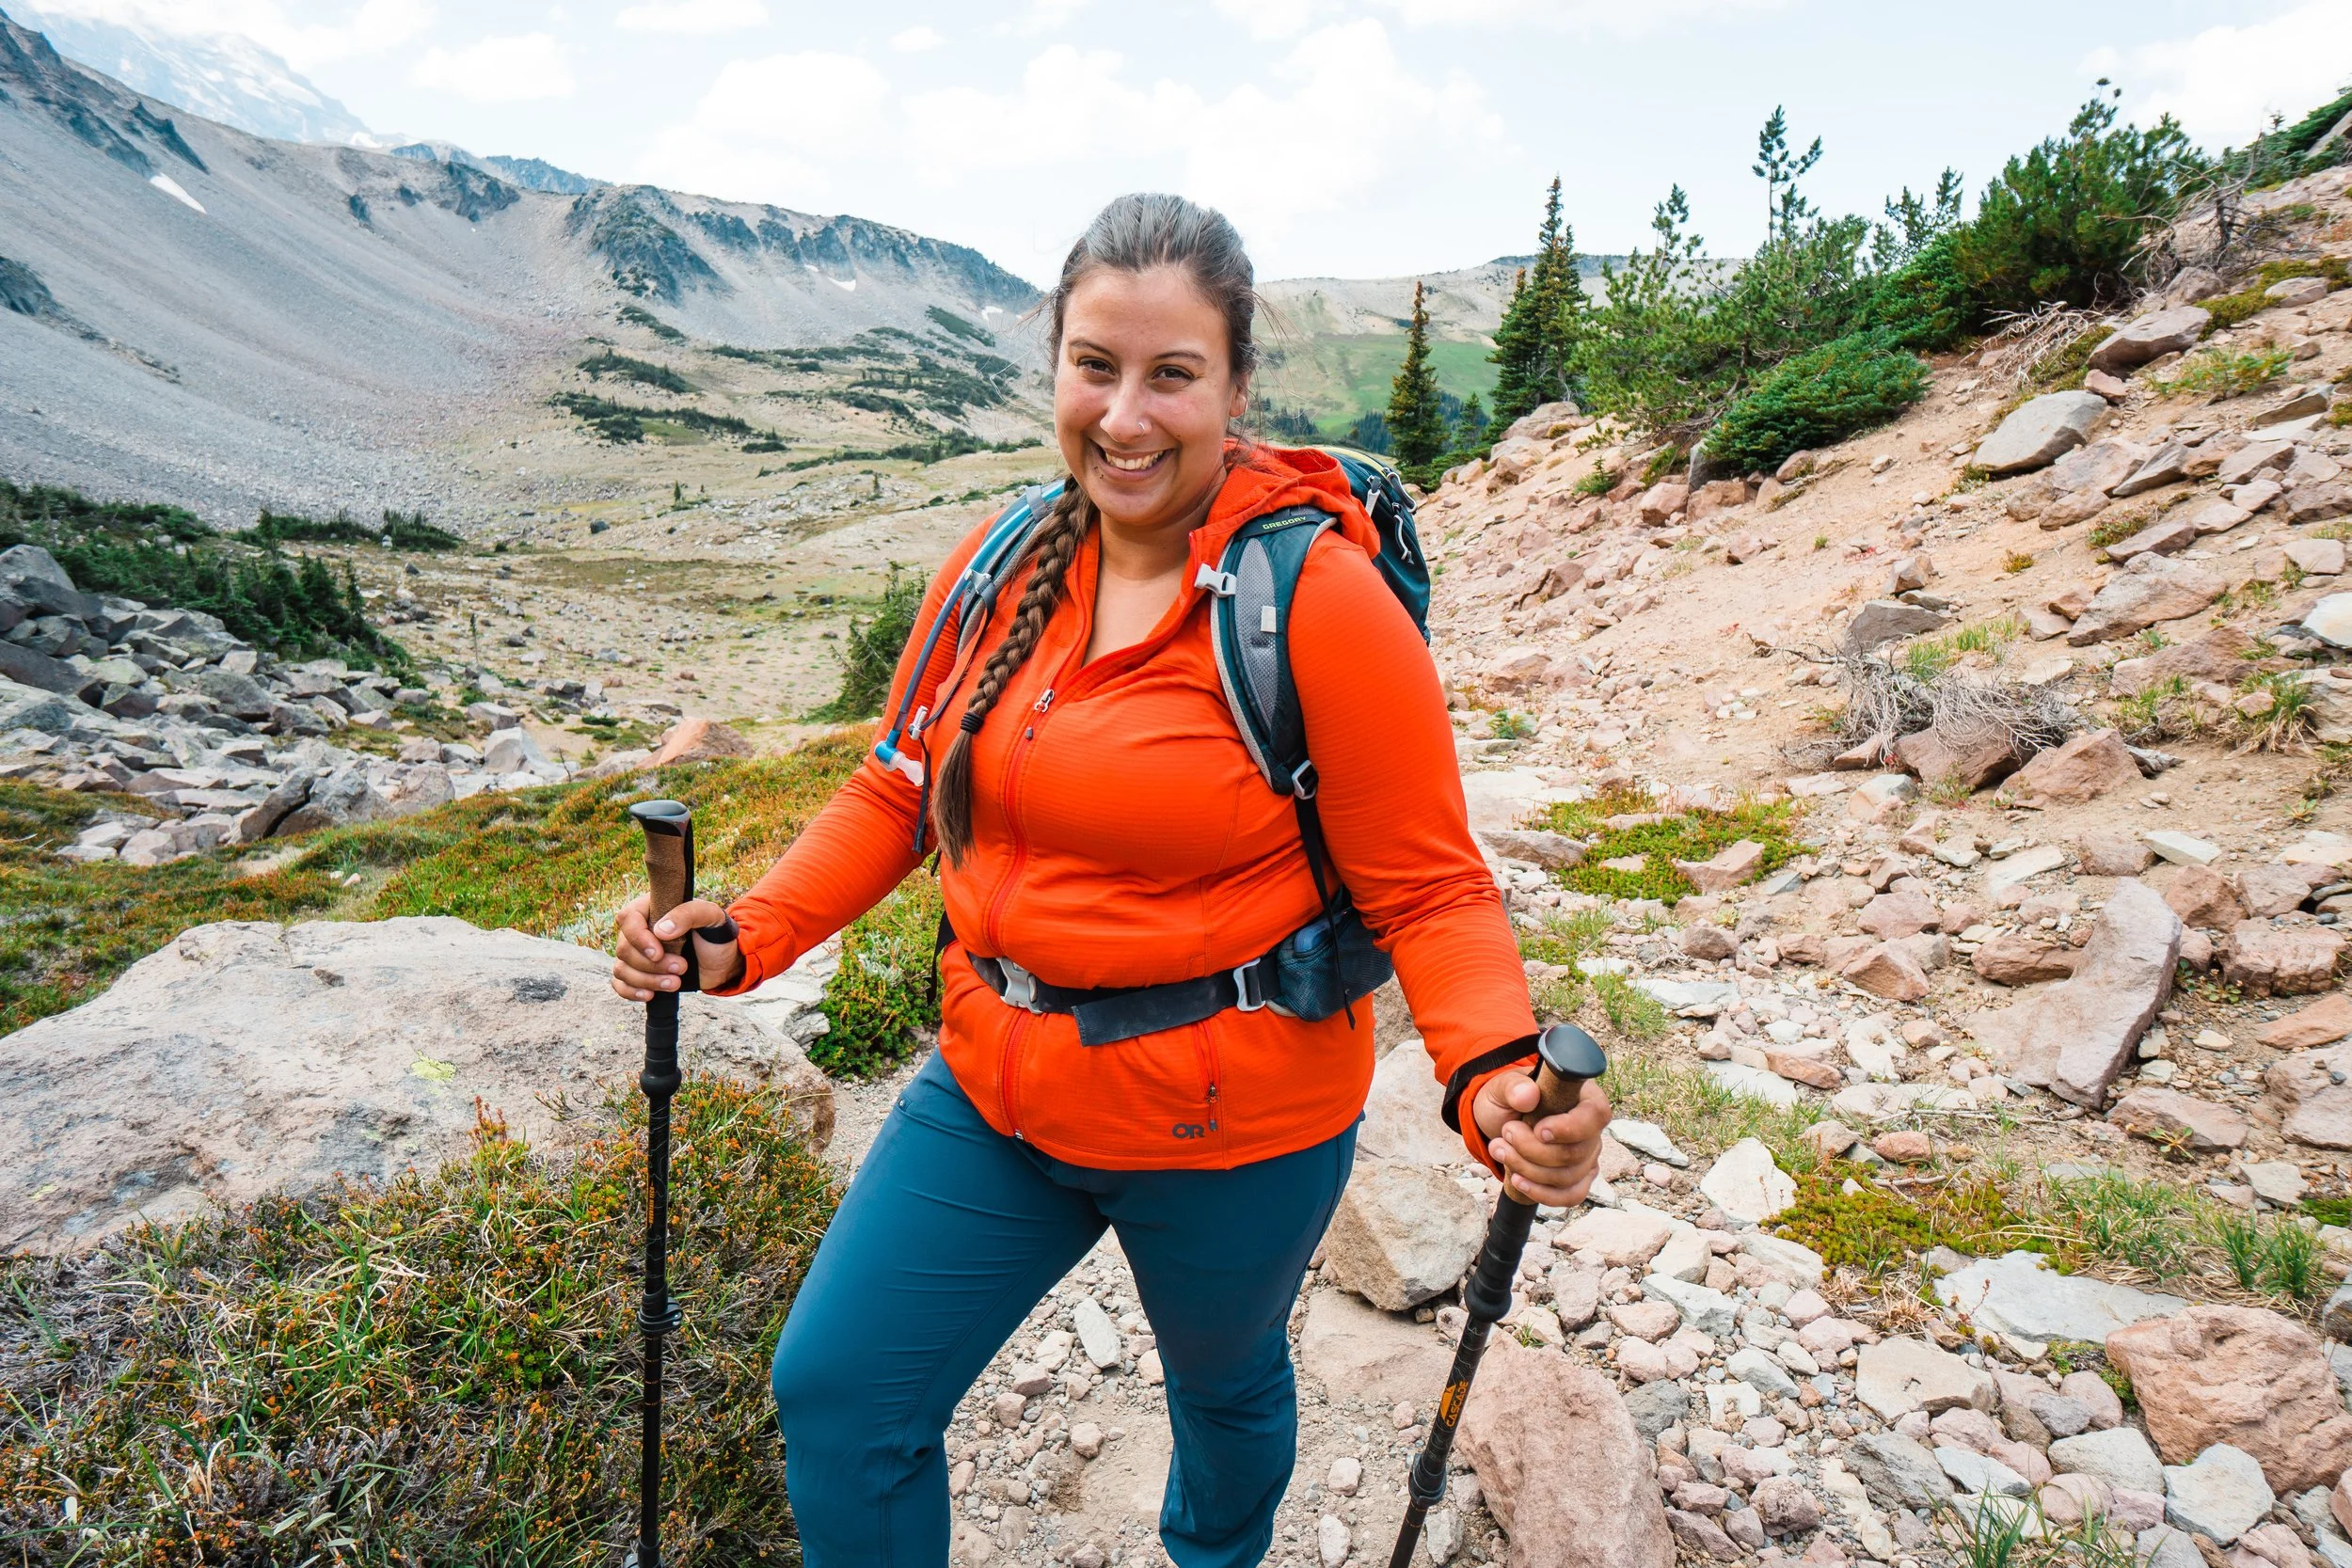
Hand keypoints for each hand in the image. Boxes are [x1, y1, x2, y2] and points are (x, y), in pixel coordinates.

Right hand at [610, 893, 741, 999]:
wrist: (723, 961)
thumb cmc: (714, 933)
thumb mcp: (710, 916)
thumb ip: (689, 914)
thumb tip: (661, 930)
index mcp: (650, 908)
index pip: (628, 918)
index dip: (638, 938)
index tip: (658, 953)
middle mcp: (639, 930)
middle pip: (624, 949)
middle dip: (652, 965)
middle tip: (682, 967)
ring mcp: (636, 953)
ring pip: (622, 969)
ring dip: (647, 980)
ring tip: (675, 983)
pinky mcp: (638, 974)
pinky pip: (620, 984)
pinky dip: (631, 992)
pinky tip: (650, 995)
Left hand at [1470, 1070, 1611, 1207]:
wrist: (1500, 1121)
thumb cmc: (1509, 1099)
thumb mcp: (1502, 1087)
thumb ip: (1512, 1087)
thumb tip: (1527, 1095)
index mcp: (1584, 1097)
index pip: (1596, 1115)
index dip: (1569, 1128)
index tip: (1539, 1131)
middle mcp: (1591, 1129)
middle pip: (1576, 1153)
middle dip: (1532, 1149)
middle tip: (1506, 1131)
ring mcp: (1587, 1155)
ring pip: (1569, 1177)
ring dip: (1528, 1169)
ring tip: (1499, 1149)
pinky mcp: (1578, 1178)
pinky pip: (1571, 1196)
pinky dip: (1542, 1193)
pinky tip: (1518, 1180)